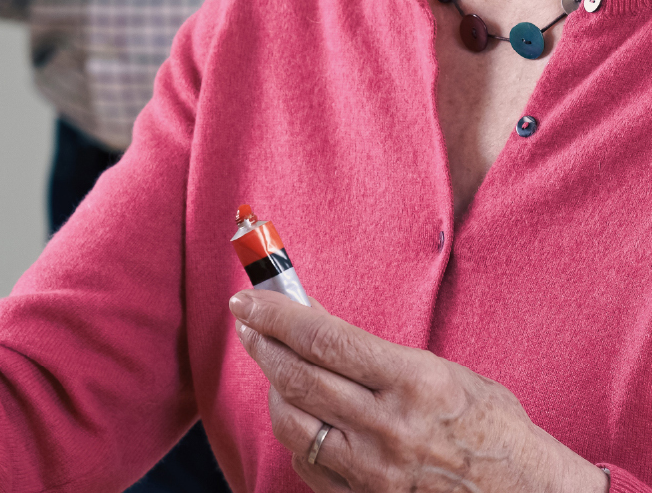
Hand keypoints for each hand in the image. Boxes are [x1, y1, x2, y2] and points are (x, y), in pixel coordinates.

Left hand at [237, 290, 601, 492]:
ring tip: (276, 369)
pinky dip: (296, 435)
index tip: (249, 301)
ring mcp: (375, 469)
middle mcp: (391, 426)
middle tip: (248, 326)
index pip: (324, 339)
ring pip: (291, 421)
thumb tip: (311, 317)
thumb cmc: (489, 425)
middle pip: (297, 378)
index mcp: (417, 383)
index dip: (276, 316)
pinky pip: (306, 462)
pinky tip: (303, 418)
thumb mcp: (445, 374)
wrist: (526, 491)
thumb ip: (377, 352)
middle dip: (263, 345)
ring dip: (274, 390)